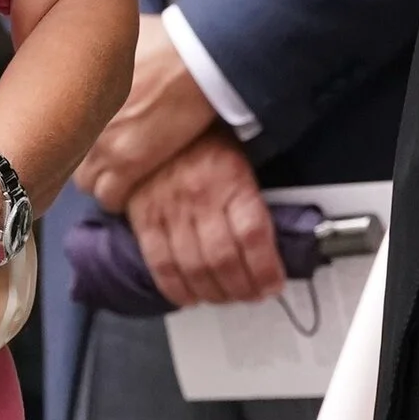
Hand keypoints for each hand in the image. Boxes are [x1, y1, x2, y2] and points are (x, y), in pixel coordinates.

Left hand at [75, 14, 215, 213]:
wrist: (197, 60)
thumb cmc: (166, 41)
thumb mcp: (120, 39)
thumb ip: (103, 55)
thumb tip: (100, 47)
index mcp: (76, 89)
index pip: (56, 125)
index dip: (72, 131)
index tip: (86, 131)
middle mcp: (81, 119)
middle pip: (65, 154)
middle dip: (82, 155)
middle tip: (105, 151)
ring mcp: (103, 144)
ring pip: (85, 181)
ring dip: (100, 178)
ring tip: (119, 172)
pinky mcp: (129, 166)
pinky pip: (110, 198)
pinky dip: (118, 197)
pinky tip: (129, 190)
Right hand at [125, 130, 284, 306]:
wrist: (155, 121)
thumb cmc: (204, 142)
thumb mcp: (239, 159)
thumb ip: (252, 199)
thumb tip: (271, 243)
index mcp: (231, 180)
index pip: (253, 235)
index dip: (265, 269)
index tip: (273, 285)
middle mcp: (200, 197)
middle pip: (224, 259)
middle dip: (242, 289)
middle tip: (252, 296)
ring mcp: (169, 210)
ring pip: (194, 268)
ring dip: (214, 293)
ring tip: (226, 298)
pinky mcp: (145, 220)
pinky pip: (160, 263)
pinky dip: (176, 289)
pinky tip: (190, 297)